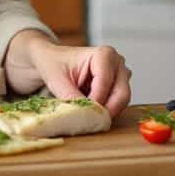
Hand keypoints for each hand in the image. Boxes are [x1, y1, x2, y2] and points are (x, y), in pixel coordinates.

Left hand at [6, 31, 131, 117]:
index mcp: (105, 54)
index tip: (81, 114)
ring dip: (104, 112)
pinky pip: (118, 105)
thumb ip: (72, 98)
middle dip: (104, 111)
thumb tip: (83, 117)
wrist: (52, 61)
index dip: (94, 103)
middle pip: (121, 95)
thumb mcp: (57, 80)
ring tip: (85, 111)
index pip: (106, 84)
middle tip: (87, 120)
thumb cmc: (55, 64)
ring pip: (121, 102)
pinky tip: (89, 108)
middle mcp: (117, 63)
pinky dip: (104, 111)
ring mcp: (121, 74)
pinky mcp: (118, 86)